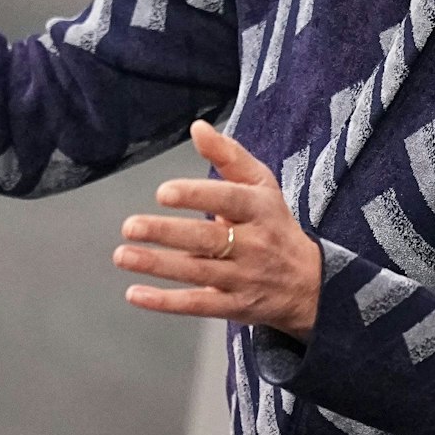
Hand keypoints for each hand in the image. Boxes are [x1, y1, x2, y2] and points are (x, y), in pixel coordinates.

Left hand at [113, 120, 322, 338]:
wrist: (310, 283)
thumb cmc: (274, 224)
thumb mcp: (261, 185)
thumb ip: (228, 156)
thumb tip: (198, 128)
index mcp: (260, 210)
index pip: (229, 200)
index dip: (196, 196)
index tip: (163, 192)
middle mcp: (254, 245)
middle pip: (208, 239)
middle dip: (167, 233)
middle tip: (130, 226)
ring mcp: (244, 278)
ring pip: (198, 272)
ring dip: (157, 265)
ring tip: (123, 255)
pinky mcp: (235, 307)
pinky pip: (198, 305)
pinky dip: (165, 302)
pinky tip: (135, 293)